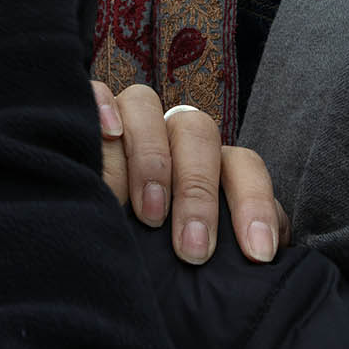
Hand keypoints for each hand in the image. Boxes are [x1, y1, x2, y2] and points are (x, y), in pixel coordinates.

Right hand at [91, 80, 288, 264]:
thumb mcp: (195, 250)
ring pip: (145, 107)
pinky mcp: (84, 114)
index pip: (242, 164)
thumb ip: (232, 245)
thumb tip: (263, 255)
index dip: (254, 204)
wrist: (90, 243)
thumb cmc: (157, 250)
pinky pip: (95, 93)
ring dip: (151, 158)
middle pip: (196, 132)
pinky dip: (102, 107)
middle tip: (192, 251)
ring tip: (148, 215)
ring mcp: (126, 118)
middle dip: (197, 192)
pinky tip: (107, 134)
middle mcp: (170, 133)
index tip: (257, 254)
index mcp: (208, 161)